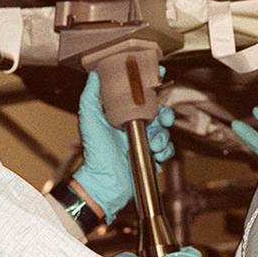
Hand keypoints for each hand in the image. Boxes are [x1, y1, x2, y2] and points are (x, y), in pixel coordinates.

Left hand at [72, 70, 174, 221]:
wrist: (106, 182)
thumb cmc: (95, 153)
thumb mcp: (90, 119)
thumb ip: (91, 95)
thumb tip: (94, 74)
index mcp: (122, 115)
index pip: (140, 97)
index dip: (152, 87)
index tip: (160, 77)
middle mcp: (134, 127)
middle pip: (159, 112)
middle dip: (165, 113)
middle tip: (162, 118)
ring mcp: (144, 142)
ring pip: (164, 131)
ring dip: (162, 136)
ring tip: (153, 143)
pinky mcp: (152, 157)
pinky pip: (167, 149)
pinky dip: (164, 151)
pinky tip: (155, 154)